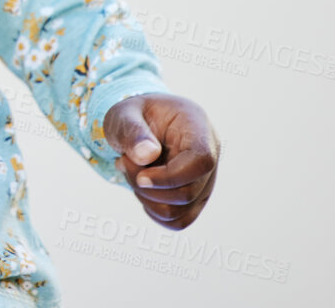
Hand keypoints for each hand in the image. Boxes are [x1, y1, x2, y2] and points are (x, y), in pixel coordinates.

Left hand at [103, 92, 219, 229]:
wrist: (138, 123)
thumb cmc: (133, 116)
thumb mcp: (124, 113)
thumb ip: (132, 131)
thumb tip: (147, 156)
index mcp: (197, 128)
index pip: (201, 162)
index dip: (170, 176)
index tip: (140, 176)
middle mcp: (210, 156)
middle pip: (188, 192)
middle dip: (148, 187)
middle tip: (123, 162)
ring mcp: (205, 180)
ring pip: (181, 212)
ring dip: (147, 199)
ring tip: (131, 172)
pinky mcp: (195, 198)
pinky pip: (179, 221)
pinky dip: (153, 211)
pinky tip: (140, 188)